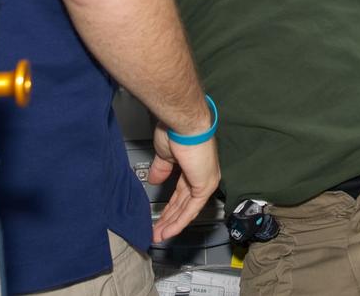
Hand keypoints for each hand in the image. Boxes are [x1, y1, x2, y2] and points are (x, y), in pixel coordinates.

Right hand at [147, 122, 220, 241]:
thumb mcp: (164, 155)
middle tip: (156, 230)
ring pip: (188, 209)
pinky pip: (191, 209)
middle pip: (184, 203)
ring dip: (172, 224)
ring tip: (159, 235)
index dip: (169, 207)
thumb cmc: (176, 130)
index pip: (181, 193)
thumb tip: (154, 180)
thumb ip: (161, 169)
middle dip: (169, 219)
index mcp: (192, 166)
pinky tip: (168, 231)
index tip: (158, 216)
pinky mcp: (205, 186)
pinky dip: (179, 221)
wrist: (183, 124)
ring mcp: (205, 181)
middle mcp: (202, 175)